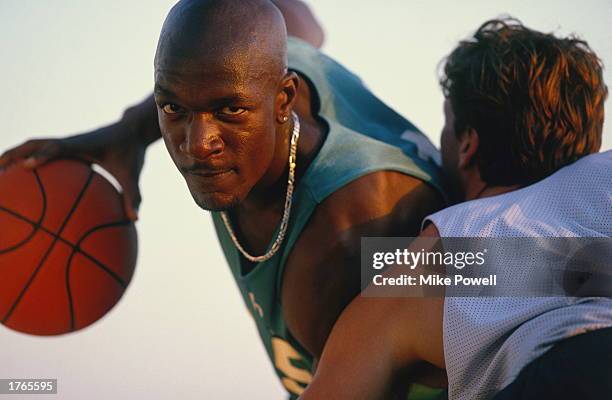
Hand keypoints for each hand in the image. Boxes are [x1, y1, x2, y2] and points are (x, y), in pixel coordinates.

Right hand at [0, 122, 145, 220]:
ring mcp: (66, 144)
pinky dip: (30, 162)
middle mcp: (71, 141)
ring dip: (15, 156)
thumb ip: (133, 195)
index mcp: (83, 144)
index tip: (26, 167)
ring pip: (33, 146)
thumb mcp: (133, 174)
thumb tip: (135, 220)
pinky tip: (23, 182)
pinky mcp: (67, 148)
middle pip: (35, 144)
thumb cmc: (132, 151)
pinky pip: (43, 154)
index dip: (42, 156)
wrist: (132, 131)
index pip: (58, 147)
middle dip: (14, 155)